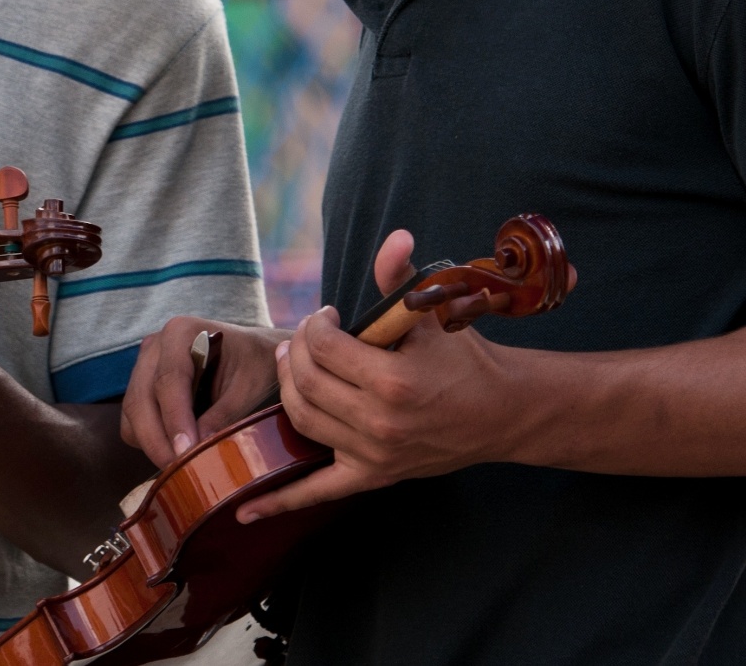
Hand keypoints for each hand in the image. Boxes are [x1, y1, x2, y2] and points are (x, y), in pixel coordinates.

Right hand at [121, 316, 287, 467]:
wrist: (250, 352)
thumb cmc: (254, 363)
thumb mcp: (248, 386)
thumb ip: (224, 413)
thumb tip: (199, 447)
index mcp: (181, 332)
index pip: (169, 380)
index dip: (175, 419)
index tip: (185, 451)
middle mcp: (155, 346)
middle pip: (140, 399)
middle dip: (156, 440)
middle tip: (179, 470)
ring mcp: (143, 365)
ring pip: (132, 413)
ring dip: (151, 443)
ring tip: (180, 464)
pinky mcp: (140, 386)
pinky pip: (132, 420)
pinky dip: (147, 440)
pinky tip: (174, 449)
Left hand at [236, 230, 526, 521]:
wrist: (502, 413)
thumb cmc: (465, 360)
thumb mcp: (433, 315)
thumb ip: (402, 278)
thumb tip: (396, 235)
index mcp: (392, 380)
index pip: (323, 346)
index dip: (316, 325)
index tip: (326, 317)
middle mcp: (379, 422)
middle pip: (304, 381)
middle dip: (296, 352)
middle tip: (305, 340)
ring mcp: (373, 453)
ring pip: (301, 421)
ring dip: (287, 390)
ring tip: (293, 369)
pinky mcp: (372, 477)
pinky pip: (316, 492)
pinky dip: (276, 502)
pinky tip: (243, 510)